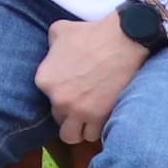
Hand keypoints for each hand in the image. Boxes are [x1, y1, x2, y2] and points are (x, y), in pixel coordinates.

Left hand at [37, 13, 149, 145]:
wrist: (123, 40)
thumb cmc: (91, 34)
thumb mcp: (59, 31)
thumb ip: (50, 47)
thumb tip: (52, 53)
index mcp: (44, 81)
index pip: (48, 101)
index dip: (62, 97)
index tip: (74, 92)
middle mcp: (59, 100)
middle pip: (60, 121)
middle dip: (70, 116)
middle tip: (84, 106)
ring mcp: (80, 111)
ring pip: (74, 136)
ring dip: (82, 129)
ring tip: (92, 118)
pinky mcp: (101, 116)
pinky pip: (95, 135)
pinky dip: (99, 129)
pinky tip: (104, 118)